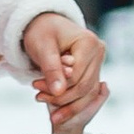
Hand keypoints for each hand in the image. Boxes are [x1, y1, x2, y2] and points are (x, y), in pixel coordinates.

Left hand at [25, 12, 105, 133]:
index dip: (57, 87)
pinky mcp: (93, 70)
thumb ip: (51, 69)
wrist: (45, 24)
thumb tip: (59, 92)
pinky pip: (86, 92)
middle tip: (38, 97)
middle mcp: (99, 52)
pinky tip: (57, 108)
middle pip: (84, 87)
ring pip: (88, 93)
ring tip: (47, 108)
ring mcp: (98, 62)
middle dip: (61, 98)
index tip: (35, 86)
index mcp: (89, 43)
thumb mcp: (42, 47)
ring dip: (68, 105)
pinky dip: (72, 102)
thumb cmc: (42, 31)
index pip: (77, 76)